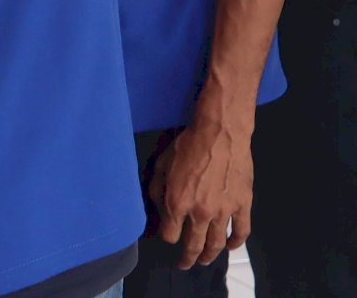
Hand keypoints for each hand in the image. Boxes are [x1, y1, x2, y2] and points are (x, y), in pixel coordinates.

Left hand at [149, 120, 254, 268]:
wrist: (220, 134)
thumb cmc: (187, 145)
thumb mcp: (161, 165)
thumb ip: (156, 191)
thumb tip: (159, 211)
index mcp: (178, 203)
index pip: (170, 234)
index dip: (166, 237)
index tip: (166, 235)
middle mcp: (200, 213)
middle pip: (193, 246)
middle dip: (187, 258)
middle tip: (184, 264)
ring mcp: (224, 211)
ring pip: (217, 244)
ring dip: (210, 256)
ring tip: (204, 261)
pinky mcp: (243, 205)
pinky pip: (241, 231)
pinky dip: (236, 243)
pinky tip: (230, 247)